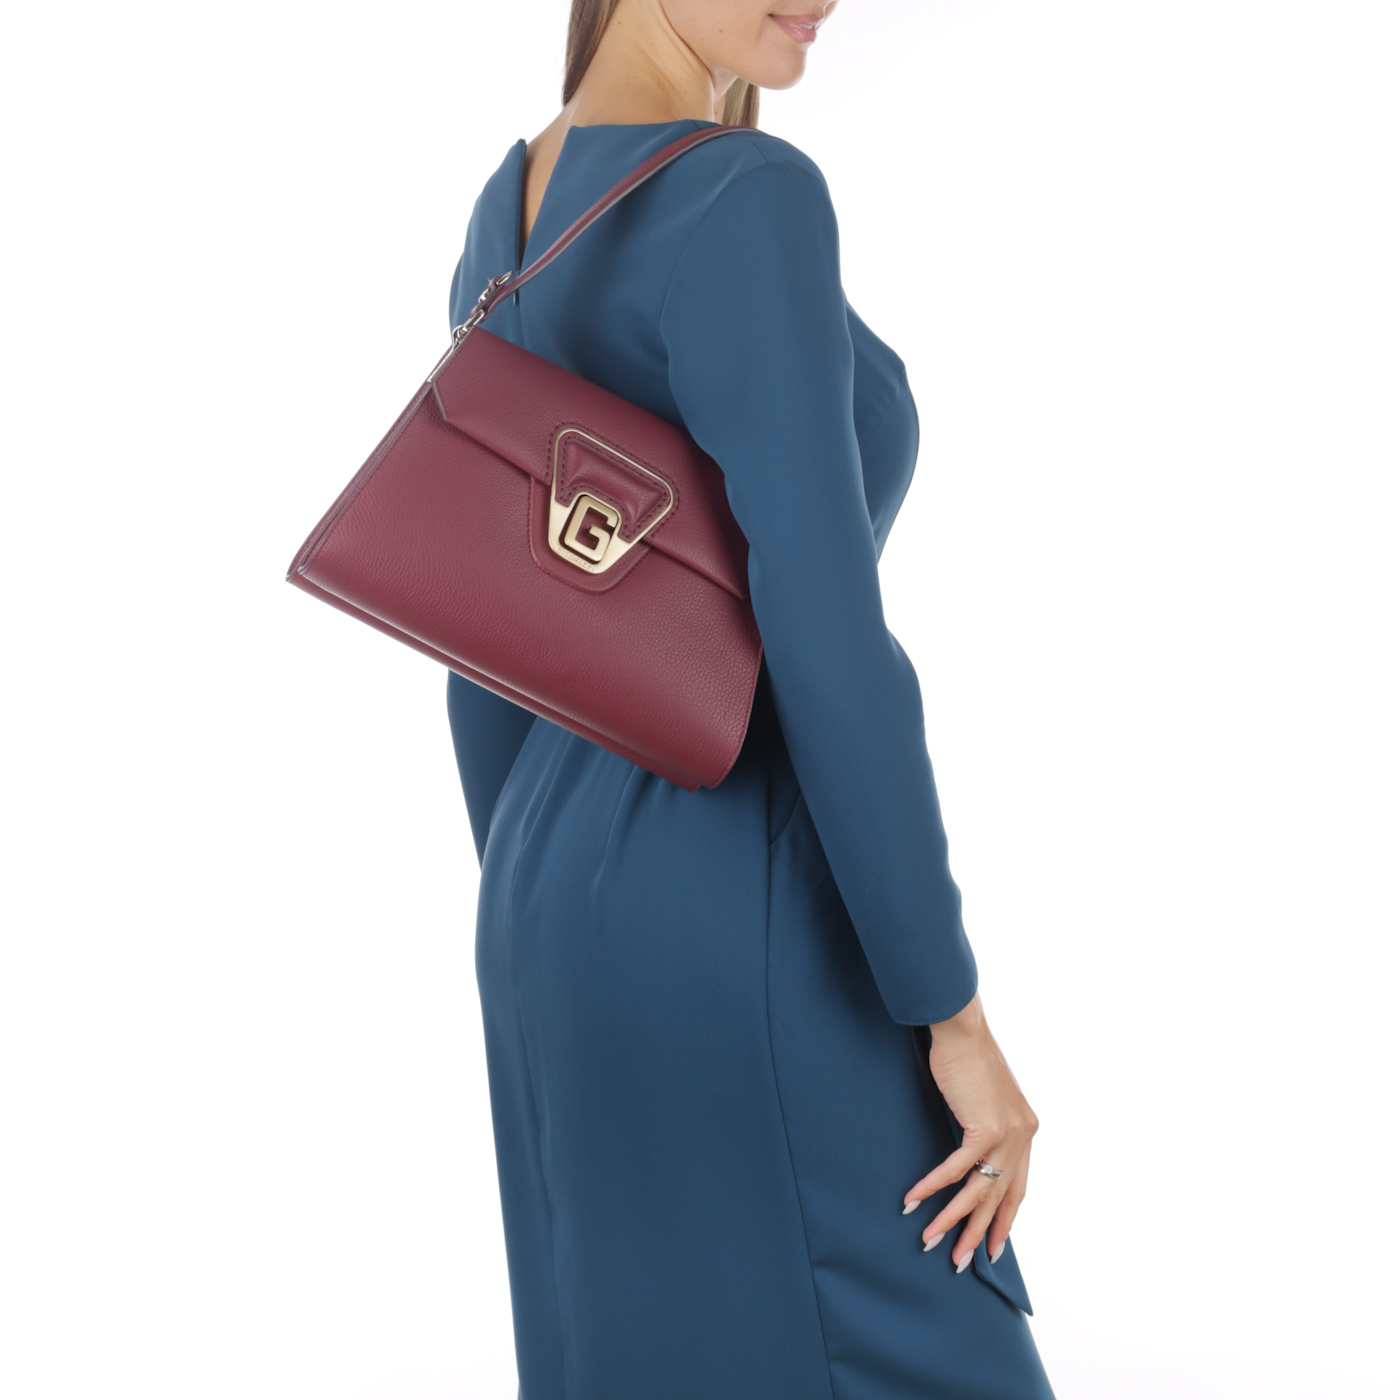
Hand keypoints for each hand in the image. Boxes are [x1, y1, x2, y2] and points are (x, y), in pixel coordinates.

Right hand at [901, 993, 1037, 1270]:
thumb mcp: (984, 1096)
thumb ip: (986, 1123)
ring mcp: (1007, 1134)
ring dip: (952, 1220)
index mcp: (1026, 1129)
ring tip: (930, 1242)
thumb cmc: (965, 1056)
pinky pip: (956, 1170)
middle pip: (1001, 1198)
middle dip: (979, 1233)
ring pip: (979, 1191)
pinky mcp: (985, 1128)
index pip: (1018, 1187)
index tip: (994, 1249)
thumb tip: (973, 1148)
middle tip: (959, 1260)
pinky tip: (913, 1201)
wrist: (962, 1027)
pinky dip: (933, 1188)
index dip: (1004, 1220)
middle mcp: (1024, 1136)